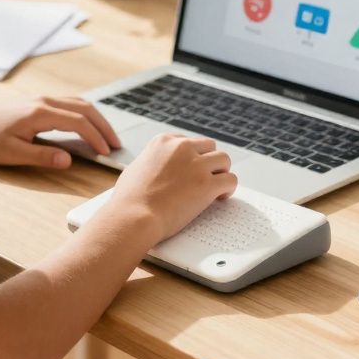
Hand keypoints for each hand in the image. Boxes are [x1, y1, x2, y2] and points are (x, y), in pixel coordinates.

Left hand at [0, 96, 121, 168]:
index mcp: (40, 113)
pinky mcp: (39, 102)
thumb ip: (42, 156)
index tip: (106, 153)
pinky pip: (70, 103)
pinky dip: (85, 114)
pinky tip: (88, 124)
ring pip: (79, 103)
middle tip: (116, 145)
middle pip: (85, 109)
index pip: (78, 123)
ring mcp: (42, 99)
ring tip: (107, 136)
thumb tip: (68, 160)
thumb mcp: (12, 153)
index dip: (95, 138)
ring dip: (96, 118)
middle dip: (104, 126)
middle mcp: (45, 102)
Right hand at [103, 133, 236, 242]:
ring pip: (224, 160)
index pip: (189, 142)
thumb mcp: (136, 168)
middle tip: (207, 178)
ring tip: (216, 188)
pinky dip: (228, 189)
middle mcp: (182, 148)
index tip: (193, 168)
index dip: (194, 157)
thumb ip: (150, 162)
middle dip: (209, 162)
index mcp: (163, 142)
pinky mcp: (207, 184)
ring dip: (221, 173)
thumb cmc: (129, 199)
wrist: (133, 216)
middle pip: (209, 147)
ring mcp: (196, 165)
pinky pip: (230, 180)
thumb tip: (155, 167)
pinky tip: (220, 197)